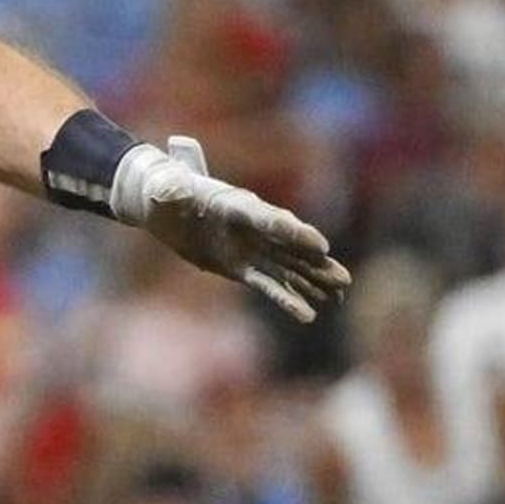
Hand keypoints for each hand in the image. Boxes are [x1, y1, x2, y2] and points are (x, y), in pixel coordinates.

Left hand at [127, 136, 350, 321]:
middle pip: (290, 246)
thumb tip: (167, 191)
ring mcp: (250, 248)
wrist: (162, 206)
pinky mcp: (241, 267)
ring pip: (287, 267)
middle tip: (342, 277)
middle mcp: (251, 227)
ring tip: (339, 294)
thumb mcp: (162, 188)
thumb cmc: (164, 191)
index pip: (269, 218)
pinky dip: (287, 299)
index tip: (320, 245)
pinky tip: (308, 315)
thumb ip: (169, 189)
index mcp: (237, 205)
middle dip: (315, 261)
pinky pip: (268, 285)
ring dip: (312, 281)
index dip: (293, 232)